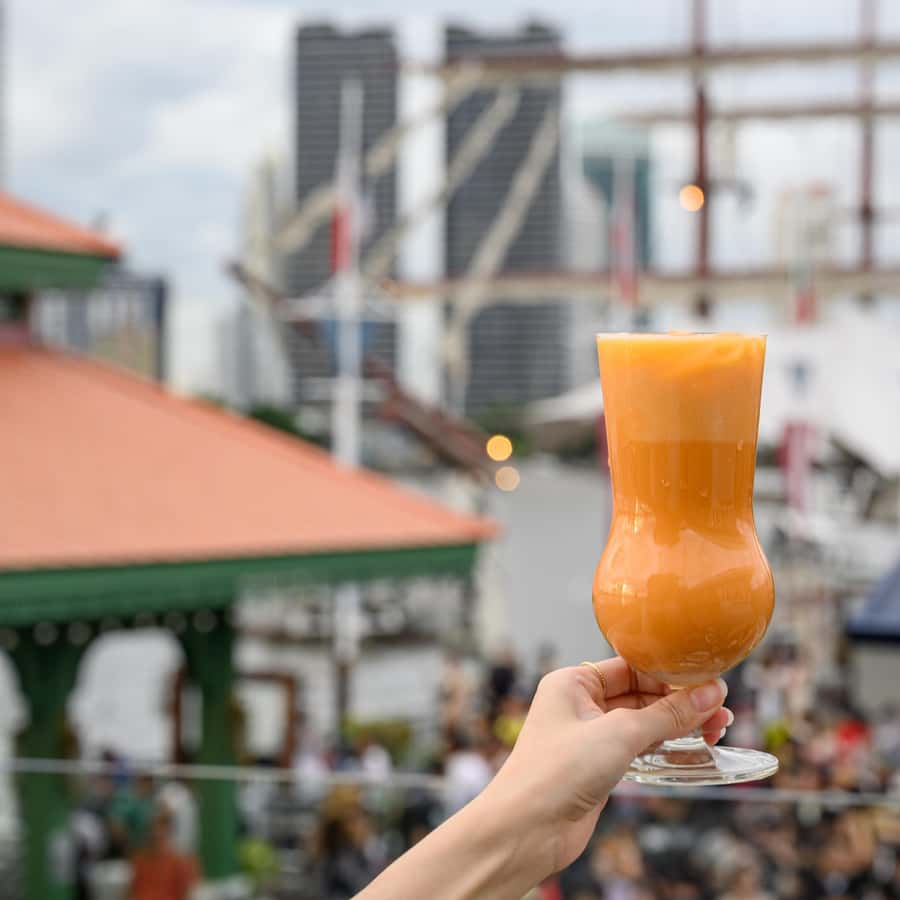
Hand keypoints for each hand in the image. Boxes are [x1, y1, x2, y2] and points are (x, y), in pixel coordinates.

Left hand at [481, 658, 729, 882]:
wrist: (526, 830)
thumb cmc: (557, 772)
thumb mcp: (619, 734)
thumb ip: (667, 715)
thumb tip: (709, 694)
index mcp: (572, 683)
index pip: (630, 667)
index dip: (669, 674)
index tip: (707, 681)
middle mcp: (579, 705)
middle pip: (640, 694)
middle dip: (679, 702)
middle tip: (720, 710)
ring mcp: (588, 737)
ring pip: (642, 723)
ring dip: (677, 726)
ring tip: (717, 729)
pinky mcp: (597, 767)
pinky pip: (638, 749)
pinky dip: (664, 748)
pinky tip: (694, 750)